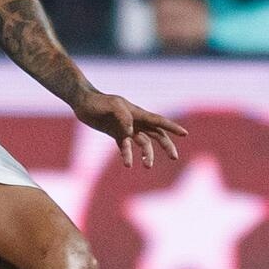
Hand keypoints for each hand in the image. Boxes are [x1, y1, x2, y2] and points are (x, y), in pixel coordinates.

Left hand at [72, 91, 187, 167]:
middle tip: (174, 158)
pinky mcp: (117, 135)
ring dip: (146, 154)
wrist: (83, 103)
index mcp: (138, 113)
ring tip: (147, 166)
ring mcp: (127, 129)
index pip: (158, 121)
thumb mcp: (112, 105)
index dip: (172, 127)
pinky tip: (128, 164)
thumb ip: (123, 116)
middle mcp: (136, 122)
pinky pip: (126, 148)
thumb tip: (130, 132)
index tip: (184, 134)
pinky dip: (128, 155)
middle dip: (167, 146)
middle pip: (157, 135)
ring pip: (143, 144)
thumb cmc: (99, 102)